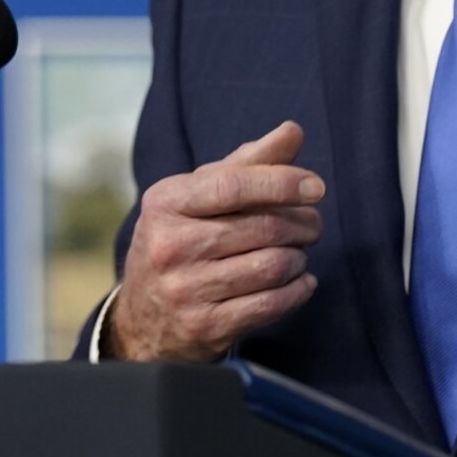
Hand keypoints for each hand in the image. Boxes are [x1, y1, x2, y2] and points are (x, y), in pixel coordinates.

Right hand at [105, 121, 324, 361]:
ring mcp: (185, 290)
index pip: (232, 185)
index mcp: (165, 203)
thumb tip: (293, 130)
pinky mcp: (205, 326)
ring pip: (271, 266)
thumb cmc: (179, 242)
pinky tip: (301, 281)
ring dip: (299, 258)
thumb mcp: (197, 198)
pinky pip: (270, 304)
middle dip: (302, 223)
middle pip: (262, 228)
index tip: (315, 186)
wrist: (141, 319)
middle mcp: (169, 246)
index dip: (281, 182)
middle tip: (312, 224)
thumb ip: (246, 164)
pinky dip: (298, 290)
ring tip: (298, 252)